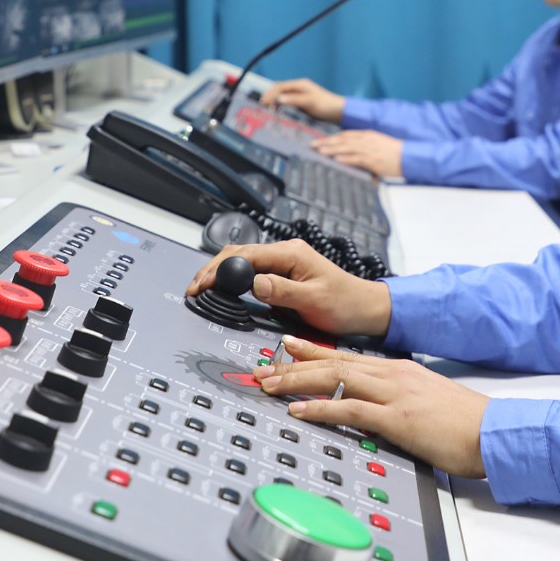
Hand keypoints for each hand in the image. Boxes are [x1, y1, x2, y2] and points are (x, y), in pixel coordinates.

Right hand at [184, 239, 392, 337]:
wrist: (365, 308)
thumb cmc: (345, 303)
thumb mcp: (314, 299)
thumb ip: (282, 291)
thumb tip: (254, 283)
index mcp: (291, 253)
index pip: (245, 255)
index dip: (219, 269)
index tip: (202, 285)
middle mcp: (285, 253)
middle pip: (239, 254)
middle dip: (213, 269)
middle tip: (194, 289)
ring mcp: (284, 262)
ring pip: (243, 261)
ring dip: (221, 273)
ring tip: (202, 288)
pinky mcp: (283, 274)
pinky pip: (252, 271)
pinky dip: (233, 278)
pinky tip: (224, 288)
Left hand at [256, 335, 488, 478]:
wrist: (493, 430)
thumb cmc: (463, 422)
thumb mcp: (424, 401)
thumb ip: (396, 399)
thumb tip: (370, 409)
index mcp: (398, 370)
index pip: (346, 355)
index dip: (313, 350)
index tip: (286, 346)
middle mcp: (392, 375)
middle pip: (333, 363)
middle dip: (294, 365)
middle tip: (263, 368)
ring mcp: (394, 394)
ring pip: (335, 378)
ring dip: (297, 381)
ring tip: (269, 385)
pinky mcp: (397, 418)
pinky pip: (351, 409)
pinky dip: (321, 408)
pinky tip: (299, 410)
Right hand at [262, 78, 345, 122]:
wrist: (339, 112)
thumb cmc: (326, 105)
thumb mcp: (310, 102)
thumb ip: (294, 100)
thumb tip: (278, 98)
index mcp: (300, 85)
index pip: (279, 86)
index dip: (270, 94)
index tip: (263, 103)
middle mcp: (298, 89)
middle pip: (279, 91)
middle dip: (269, 98)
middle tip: (262, 108)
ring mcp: (300, 96)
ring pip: (282, 97)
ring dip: (274, 103)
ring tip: (268, 111)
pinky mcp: (302, 104)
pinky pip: (287, 104)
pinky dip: (281, 107)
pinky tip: (278, 114)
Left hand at [312, 129, 403, 177]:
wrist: (410, 156)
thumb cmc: (395, 152)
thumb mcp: (379, 144)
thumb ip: (365, 146)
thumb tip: (351, 152)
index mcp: (368, 135)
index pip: (346, 134)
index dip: (332, 137)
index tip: (321, 140)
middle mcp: (367, 140)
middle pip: (342, 140)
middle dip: (326, 142)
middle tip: (313, 145)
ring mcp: (369, 150)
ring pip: (346, 148)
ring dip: (332, 149)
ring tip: (320, 151)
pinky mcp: (373, 160)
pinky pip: (356, 159)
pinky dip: (345, 158)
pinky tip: (336, 159)